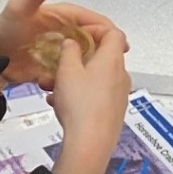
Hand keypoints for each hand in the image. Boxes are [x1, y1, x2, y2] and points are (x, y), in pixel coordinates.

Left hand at [0, 0, 124, 88]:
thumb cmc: (3, 30)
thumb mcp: (18, 8)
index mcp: (63, 16)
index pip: (91, 19)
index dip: (106, 28)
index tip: (118, 39)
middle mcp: (66, 32)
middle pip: (95, 39)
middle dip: (106, 48)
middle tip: (114, 61)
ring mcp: (63, 51)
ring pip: (88, 57)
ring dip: (95, 65)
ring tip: (101, 75)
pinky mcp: (58, 67)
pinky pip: (75, 72)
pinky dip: (80, 78)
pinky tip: (81, 84)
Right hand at [50, 29, 130, 173]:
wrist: (90, 145)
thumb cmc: (81, 107)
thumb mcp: (67, 71)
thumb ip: (69, 51)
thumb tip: (72, 43)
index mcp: (112, 60)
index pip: (113, 32)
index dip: (96, 29)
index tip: (79, 34)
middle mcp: (120, 76)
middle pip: (102, 56)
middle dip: (77, 58)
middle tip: (60, 62)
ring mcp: (118, 95)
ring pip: (95, 77)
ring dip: (74, 78)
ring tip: (52, 87)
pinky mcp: (112, 112)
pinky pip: (95, 95)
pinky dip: (78, 94)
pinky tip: (59, 103)